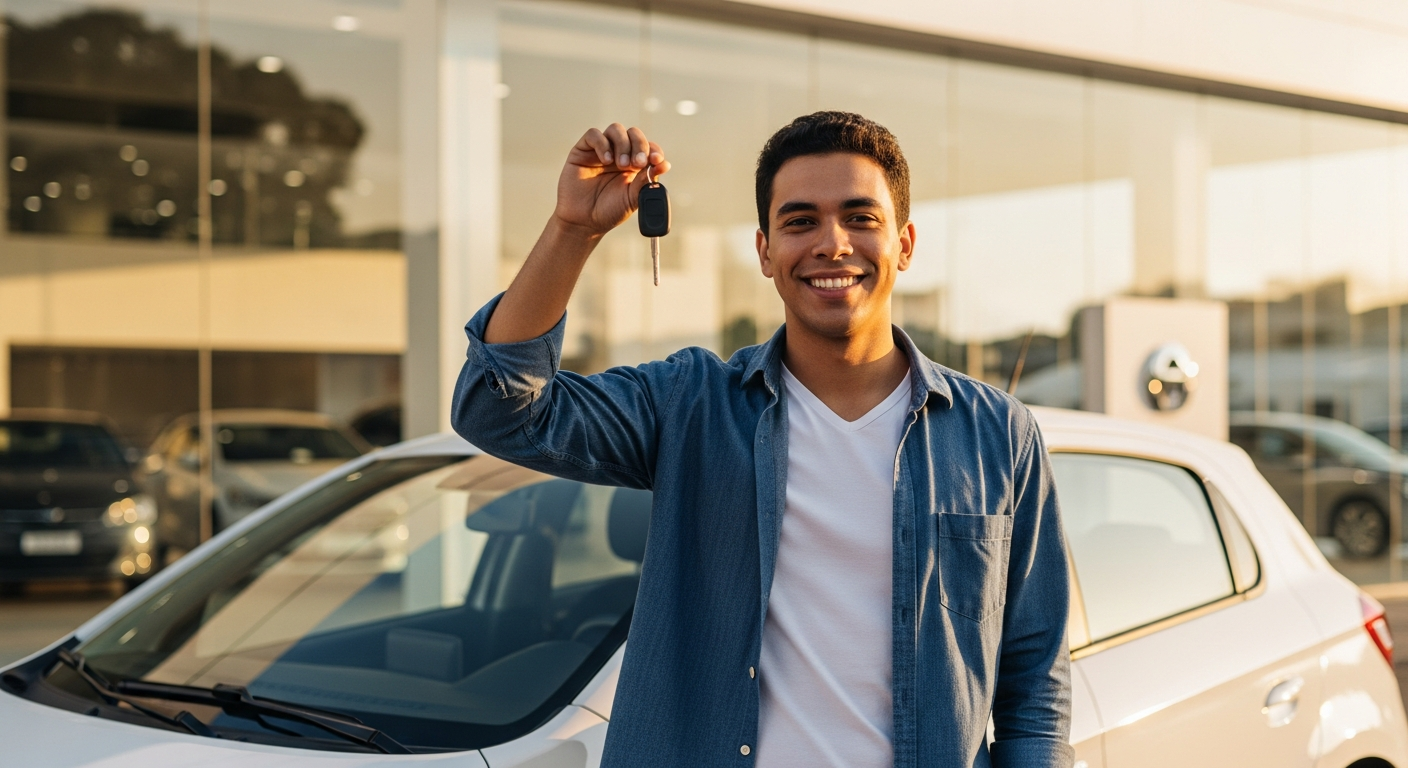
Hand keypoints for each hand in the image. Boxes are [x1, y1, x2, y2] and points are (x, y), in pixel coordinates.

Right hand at [553, 124, 668, 236]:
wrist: (583, 222)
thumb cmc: (609, 211)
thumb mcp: (632, 199)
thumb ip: (646, 181)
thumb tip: (665, 164)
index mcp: (635, 165)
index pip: (648, 147)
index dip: (654, 150)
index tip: (656, 160)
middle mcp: (619, 154)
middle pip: (634, 134)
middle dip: (639, 145)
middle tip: (638, 163)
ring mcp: (601, 150)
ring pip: (616, 129)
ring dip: (623, 144)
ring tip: (621, 164)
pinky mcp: (583, 150)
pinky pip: (594, 135)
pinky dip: (602, 144)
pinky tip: (606, 160)